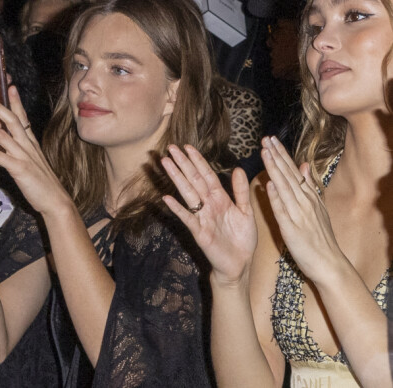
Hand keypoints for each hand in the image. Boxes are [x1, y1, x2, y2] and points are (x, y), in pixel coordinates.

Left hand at [0, 87, 70, 215]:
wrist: (54, 199)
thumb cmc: (41, 181)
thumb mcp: (33, 160)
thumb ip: (24, 147)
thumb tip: (15, 138)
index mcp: (31, 141)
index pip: (23, 116)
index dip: (15, 101)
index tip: (9, 85)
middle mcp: (28, 144)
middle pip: (12, 119)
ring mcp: (24, 156)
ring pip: (2, 135)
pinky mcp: (19, 169)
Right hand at [161, 145, 256, 285]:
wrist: (240, 265)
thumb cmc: (242, 239)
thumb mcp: (246, 212)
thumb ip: (241, 191)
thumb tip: (238, 169)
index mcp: (220, 199)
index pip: (207, 175)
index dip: (198, 161)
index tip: (188, 147)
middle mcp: (209, 205)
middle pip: (194, 180)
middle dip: (183, 164)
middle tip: (171, 148)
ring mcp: (202, 218)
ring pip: (188, 194)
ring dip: (177, 178)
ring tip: (166, 164)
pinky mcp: (200, 233)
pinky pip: (188, 218)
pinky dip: (178, 209)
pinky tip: (167, 198)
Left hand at [260, 136, 344, 284]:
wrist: (329, 263)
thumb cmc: (320, 236)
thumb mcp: (317, 207)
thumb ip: (308, 186)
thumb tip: (303, 165)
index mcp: (308, 196)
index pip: (292, 170)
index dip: (281, 154)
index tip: (271, 139)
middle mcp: (304, 201)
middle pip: (287, 174)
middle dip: (276, 155)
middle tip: (265, 138)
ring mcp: (298, 214)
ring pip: (284, 187)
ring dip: (274, 169)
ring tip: (265, 153)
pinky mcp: (292, 229)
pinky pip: (282, 211)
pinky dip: (276, 197)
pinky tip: (268, 184)